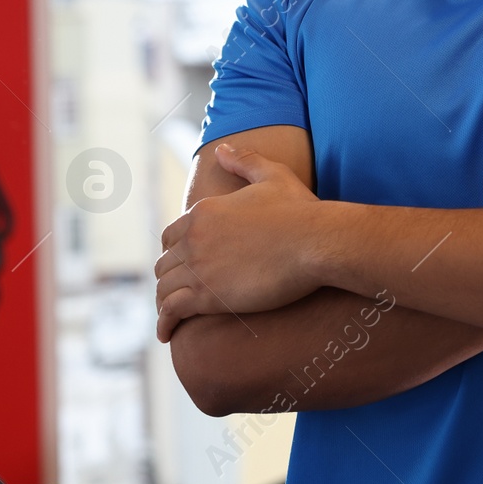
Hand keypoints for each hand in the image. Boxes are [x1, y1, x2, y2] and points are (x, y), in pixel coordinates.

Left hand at [155, 143, 324, 341]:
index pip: (171, 236)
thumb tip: (221, 149)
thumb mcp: (273, 176)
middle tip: (179, 293)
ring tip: (172, 316)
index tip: (185, 265)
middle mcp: (194, 238)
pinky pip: (171, 311)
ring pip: (164, 288)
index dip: (176, 251)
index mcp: (204, 212)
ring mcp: (198, 267)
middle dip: (170, 277)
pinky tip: (167, 334)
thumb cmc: (302, 210)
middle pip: (165, 263)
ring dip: (165, 302)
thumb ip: (245, 161)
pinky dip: (165, 323)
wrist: (318, 241)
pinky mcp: (207, 296)